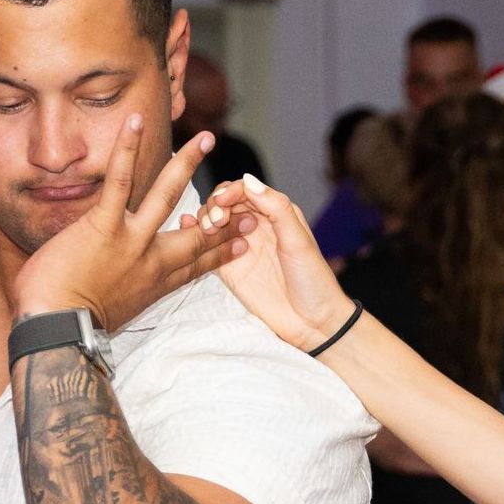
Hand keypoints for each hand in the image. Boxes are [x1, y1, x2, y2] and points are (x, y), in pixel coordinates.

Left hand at [11, 117, 231, 328]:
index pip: (197, 265)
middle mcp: (152, 261)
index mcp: (154, 284)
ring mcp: (132, 241)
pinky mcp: (105, 225)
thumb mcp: (110, 314)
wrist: (59, 331)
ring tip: (206, 138)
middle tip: (249, 200)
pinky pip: (121, 181)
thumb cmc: (70, 327)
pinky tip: (134, 122)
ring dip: (189, 164)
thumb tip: (111, 287)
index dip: (223, 252)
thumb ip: (120, 292)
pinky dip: (127, 149)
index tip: (245, 242)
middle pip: (198, 232)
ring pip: (168, 196)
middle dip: (225, 215)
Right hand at [197, 176, 355, 351]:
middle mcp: (256, 226)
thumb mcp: (298, 240)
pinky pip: (208, 247)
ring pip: (213, 222)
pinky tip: (190, 231)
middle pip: (225, 202)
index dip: (230, 191)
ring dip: (205, 220)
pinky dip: (196, 237)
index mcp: (276, 214)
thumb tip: (248, 180)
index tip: (223, 202)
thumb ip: (276, 208)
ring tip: (210, 230)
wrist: (312, 323)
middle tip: (217, 222)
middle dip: (215, 205)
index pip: (245, 190)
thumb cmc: (314, 280)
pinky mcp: (228, 268)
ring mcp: (240, 246)